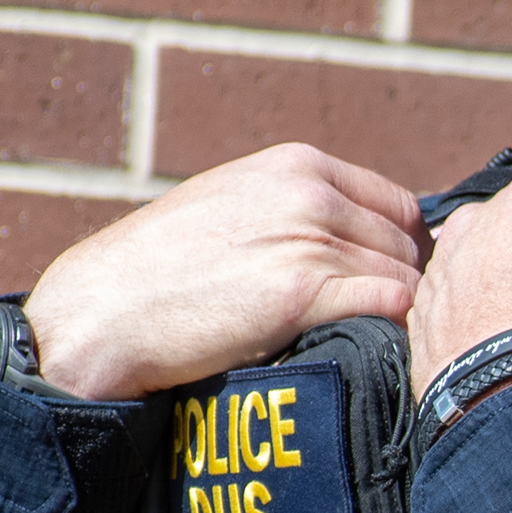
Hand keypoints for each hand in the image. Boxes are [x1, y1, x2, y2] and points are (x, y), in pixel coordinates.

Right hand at [22, 145, 426, 399]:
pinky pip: (393, 305)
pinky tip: (372, 348)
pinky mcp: (303, 293)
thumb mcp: (231, 205)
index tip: (390, 284)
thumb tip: (351, 236)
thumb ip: (293, 208)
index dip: (402, 249)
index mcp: (296, 164)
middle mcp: (309, 193)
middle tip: (382, 324)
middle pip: (406, 242)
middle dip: (402, 283)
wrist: (104, 311)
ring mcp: (308, 240)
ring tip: (374, 341)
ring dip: (399, 313)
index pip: (397, 204)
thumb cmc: (162, 269)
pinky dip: (395, 328)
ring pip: (405, 276)